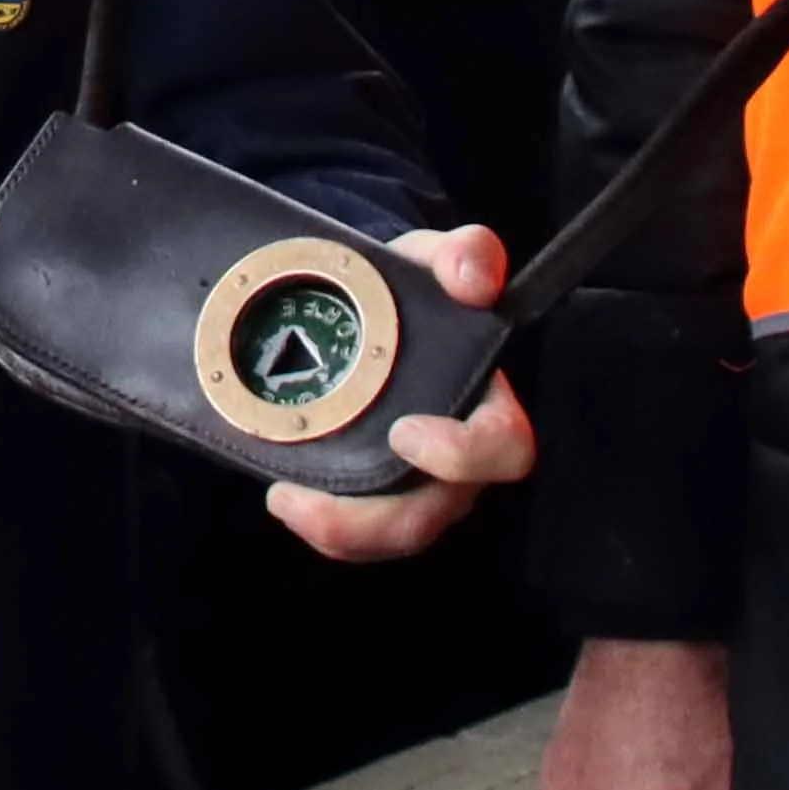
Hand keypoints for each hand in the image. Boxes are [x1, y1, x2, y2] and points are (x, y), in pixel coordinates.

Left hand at [270, 225, 538, 560]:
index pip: (504, 448)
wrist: (377, 305)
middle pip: (434, 513)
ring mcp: (421, 483)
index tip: (404, 433)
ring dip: (340, 531)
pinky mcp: (382, 495)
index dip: (462, 455)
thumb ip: (463, 255)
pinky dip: (324, 526)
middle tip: (307, 499)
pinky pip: (363, 533)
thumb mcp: (435, 260)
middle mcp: (460, 459)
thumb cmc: (419, 292)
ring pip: (394, 532)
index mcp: (486, 405)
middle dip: (374, 521)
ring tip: (285, 501)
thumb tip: (471, 273)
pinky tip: (284, 494)